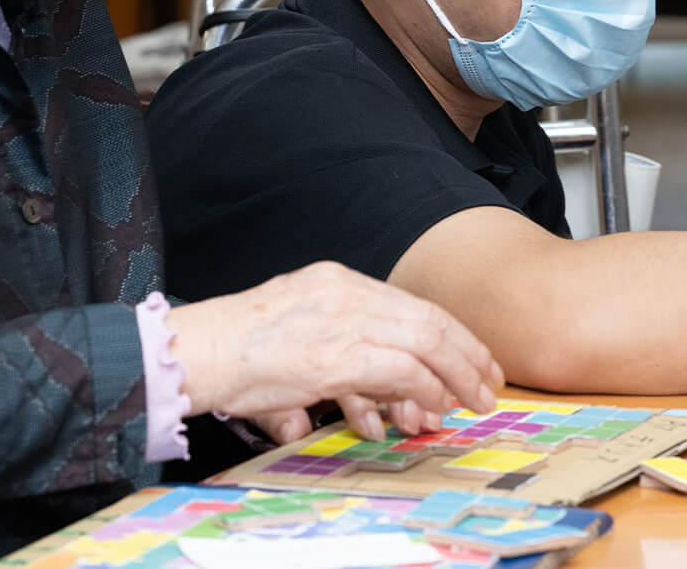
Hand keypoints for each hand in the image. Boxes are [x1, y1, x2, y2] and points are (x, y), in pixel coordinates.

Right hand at [168, 262, 504, 443]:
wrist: (197, 351)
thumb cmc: (237, 347)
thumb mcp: (297, 324)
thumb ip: (340, 342)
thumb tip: (376, 387)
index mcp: (339, 280)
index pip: (412, 304)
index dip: (451, 333)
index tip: (474, 356)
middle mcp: (347, 292)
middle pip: (429, 319)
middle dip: (467, 353)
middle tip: (490, 381)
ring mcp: (342, 321)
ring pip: (425, 341)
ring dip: (455, 375)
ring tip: (473, 400)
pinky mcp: (334, 356)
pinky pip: (400, 370)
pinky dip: (424, 389)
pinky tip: (433, 407)